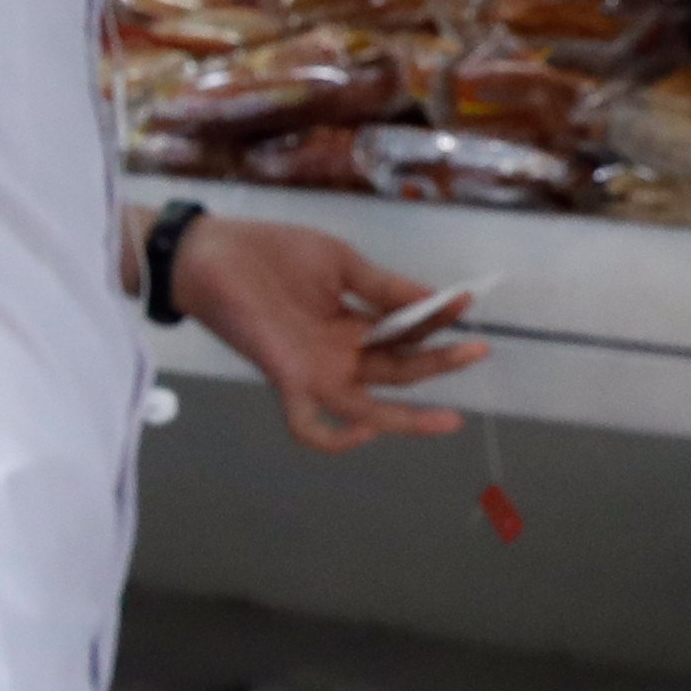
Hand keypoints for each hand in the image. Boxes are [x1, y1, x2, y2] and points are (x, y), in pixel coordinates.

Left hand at [168, 214, 486, 448]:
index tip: (465, 300)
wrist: (212, 252)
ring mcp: (314, 370)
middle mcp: (338, 354)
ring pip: (367, 408)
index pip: (406, 333)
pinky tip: (366, 429)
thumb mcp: (340, 264)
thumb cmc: (270, 254)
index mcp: (353, 325)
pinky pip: (308, 425)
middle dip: (440, 364)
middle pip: (398, 371)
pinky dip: (333, 437)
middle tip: (479, 349)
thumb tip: (438, 300)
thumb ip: (384, 288)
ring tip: (450, 419)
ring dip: (409, 416)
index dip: (437, 319)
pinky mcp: (288, 377)